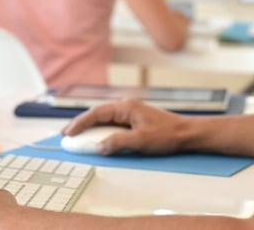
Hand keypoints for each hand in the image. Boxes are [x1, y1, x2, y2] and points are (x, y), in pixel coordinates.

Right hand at [61, 99, 192, 155]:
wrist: (187, 134)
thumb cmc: (167, 135)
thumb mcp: (141, 141)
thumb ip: (118, 143)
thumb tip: (98, 146)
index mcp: (126, 107)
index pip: (96, 113)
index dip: (80, 123)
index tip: (68, 133)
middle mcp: (126, 107)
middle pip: (97, 113)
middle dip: (80, 123)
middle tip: (66, 134)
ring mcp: (130, 113)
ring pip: (104, 118)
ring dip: (90, 126)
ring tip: (76, 135)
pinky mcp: (134, 120)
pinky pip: (112, 123)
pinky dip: (100, 129)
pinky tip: (96, 136)